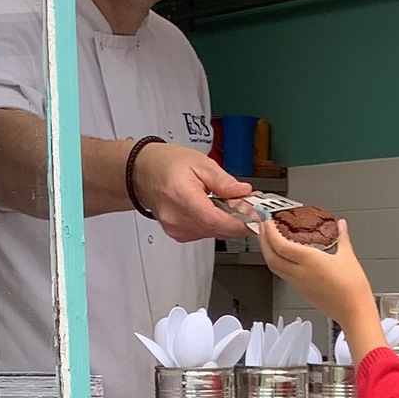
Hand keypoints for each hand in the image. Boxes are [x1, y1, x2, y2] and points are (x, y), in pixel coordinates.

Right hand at [132, 142, 252, 240]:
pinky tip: (220, 210)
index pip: (214, 220)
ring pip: (214, 233)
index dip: (238, 223)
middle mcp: (177, 218)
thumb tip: (244, 192)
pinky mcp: (180, 234)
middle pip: (217, 229)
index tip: (256, 218)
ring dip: (230, 222)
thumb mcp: (200, 163)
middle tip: (253, 206)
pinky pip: (206, 233)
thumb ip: (224, 181)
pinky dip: (218, 223)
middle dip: (240, 220)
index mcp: (180, 196)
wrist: (142, 172)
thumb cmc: (166, 164)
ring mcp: (177, 229)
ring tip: (236, 204)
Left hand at [258, 217, 378, 345]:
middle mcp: (300, 273)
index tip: (268, 223)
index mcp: (309, 261)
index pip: (280, 245)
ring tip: (268, 242)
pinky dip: (277, 264)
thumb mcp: (348, 256)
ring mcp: (299, 284)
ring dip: (267, 253)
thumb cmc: (352, 288)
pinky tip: (282, 258)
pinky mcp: (301, 291)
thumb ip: (342, 238)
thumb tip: (341, 226)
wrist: (354, 311)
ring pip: (274, 268)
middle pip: (271, 257)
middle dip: (263, 241)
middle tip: (263, 229)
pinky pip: (283, 275)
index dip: (270, 233)